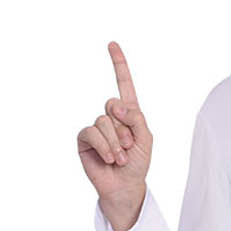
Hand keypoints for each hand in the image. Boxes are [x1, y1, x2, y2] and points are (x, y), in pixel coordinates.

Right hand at [77, 40, 152, 223]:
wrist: (125, 186)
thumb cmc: (137, 164)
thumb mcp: (146, 139)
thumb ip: (137, 118)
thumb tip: (116, 105)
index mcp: (128, 113)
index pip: (123, 85)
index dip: (118, 65)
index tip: (112, 44)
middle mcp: (110, 117)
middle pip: (113, 104)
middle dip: (125, 128)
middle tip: (129, 147)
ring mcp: (96, 127)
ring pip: (104, 121)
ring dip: (116, 142)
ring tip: (120, 158)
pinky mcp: (84, 139)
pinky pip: (92, 132)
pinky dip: (104, 146)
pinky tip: (109, 159)